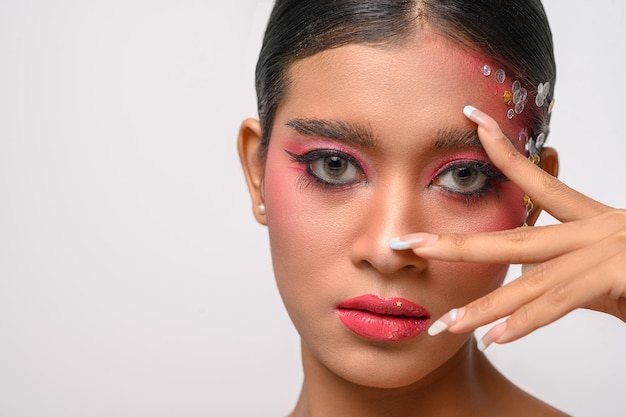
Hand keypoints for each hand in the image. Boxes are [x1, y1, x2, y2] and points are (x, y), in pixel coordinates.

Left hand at [390, 105, 625, 350]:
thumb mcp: (611, 274)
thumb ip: (572, 282)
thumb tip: (535, 298)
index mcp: (592, 220)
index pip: (537, 182)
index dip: (502, 153)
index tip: (470, 123)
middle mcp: (595, 231)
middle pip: (513, 237)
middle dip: (457, 243)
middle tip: (410, 243)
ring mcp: (606, 254)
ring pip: (530, 280)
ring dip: (483, 307)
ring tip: (444, 324)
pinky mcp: (618, 276)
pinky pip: (564, 305)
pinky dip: (529, 324)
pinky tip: (495, 338)